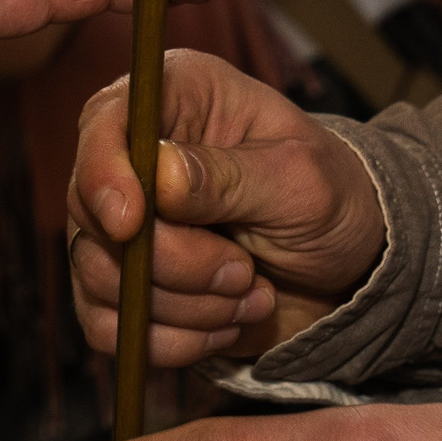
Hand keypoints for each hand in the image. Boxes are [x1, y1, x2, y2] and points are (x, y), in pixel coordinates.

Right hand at [68, 50, 382, 363]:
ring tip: (250, 294)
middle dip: (172, 261)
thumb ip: (229, 176)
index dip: (103, 174)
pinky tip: (223, 325)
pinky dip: (168, 341)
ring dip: (182, 306)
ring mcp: (121, 225)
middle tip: (243, 271)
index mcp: (174, 99)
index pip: (103, 122)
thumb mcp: (300, 178)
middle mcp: (133, 156)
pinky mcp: (123, 285)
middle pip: (94, 212)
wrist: (347, 265)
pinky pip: (106, 326)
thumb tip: (160, 177)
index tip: (130, 224)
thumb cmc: (330, 198)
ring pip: (98, 276)